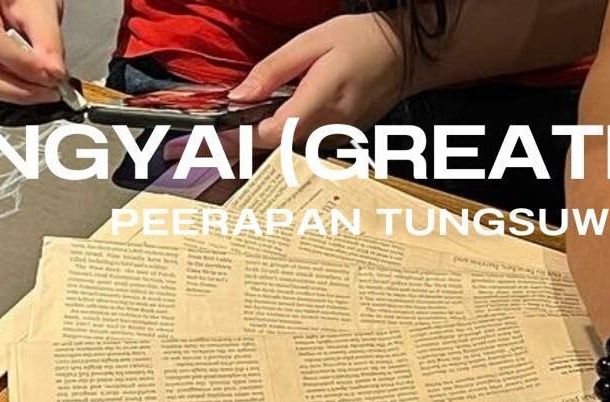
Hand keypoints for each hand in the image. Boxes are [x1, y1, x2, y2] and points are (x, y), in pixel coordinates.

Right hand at [0, 0, 65, 104]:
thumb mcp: (41, 6)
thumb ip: (48, 40)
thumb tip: (54, 73)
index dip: (22, 64)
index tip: (53, 76)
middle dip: (16, 90)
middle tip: (49, 92)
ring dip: (15, 92)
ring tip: (44, 88)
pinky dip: (11, 88)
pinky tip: (31, 83)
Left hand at [230, 13, 406, 147]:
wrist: (406, 57)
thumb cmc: (363, 42)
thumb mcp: (313, 41)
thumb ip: (275, 70)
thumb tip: (241, 95)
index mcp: (324, 98)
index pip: (277, 131)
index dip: (243, 138)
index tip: (216, 139)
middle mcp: (331, 126)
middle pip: (276, 147)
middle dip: (240, 148)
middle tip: (203, 149)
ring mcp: (337, 137)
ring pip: (288, 151)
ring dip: (257, 149)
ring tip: (222, 146)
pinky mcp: (339, 140)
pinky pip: (303, 147)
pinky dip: (280, 143)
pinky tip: (262, 134)